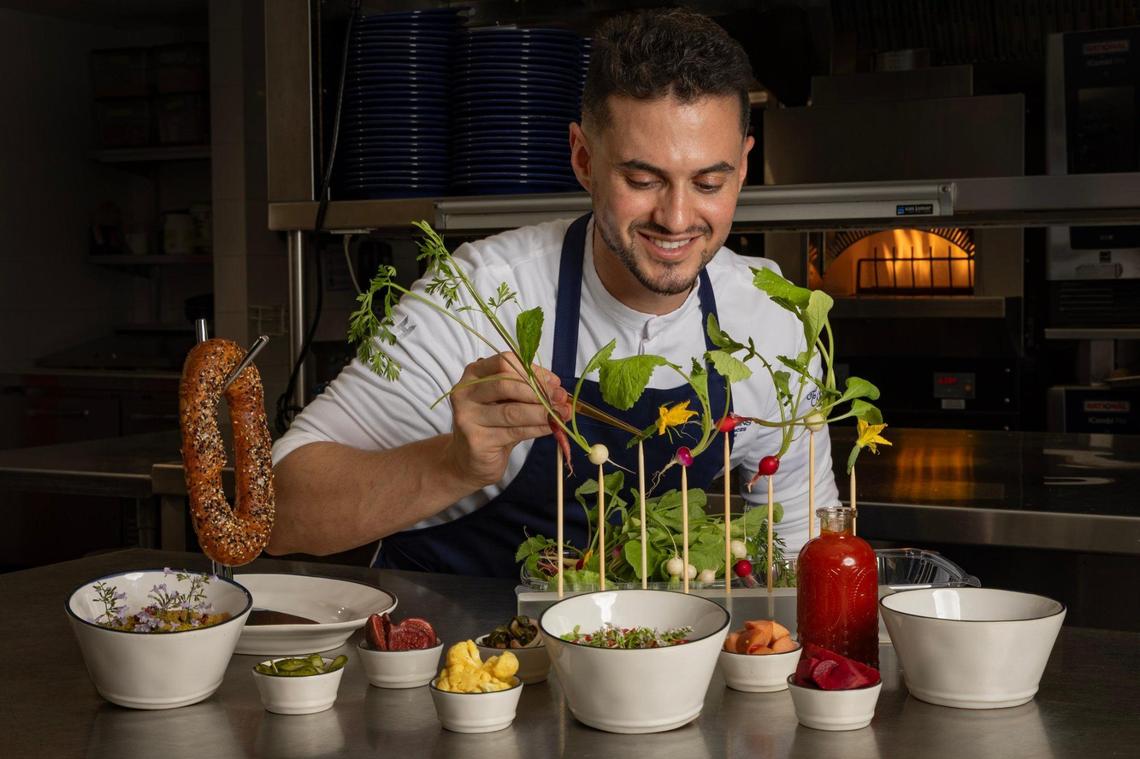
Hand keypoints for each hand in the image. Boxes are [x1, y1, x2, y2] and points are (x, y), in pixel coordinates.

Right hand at [443, 353, 571, 488]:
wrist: (470, 460)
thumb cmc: (492, 425)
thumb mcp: (507, 401)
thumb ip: (527, 391)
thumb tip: (557, 389)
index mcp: (474, 374)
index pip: (504, 362)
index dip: (533, 371)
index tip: (554, 382)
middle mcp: (465, 393)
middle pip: (506, 384)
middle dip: (539, 391)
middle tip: (561, 398)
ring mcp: (468, 417)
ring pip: (512, 411)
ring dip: (542, 412)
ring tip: (562, 413)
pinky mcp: (477, 440)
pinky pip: (514, 431)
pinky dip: (537, 428)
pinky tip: (551, 427)